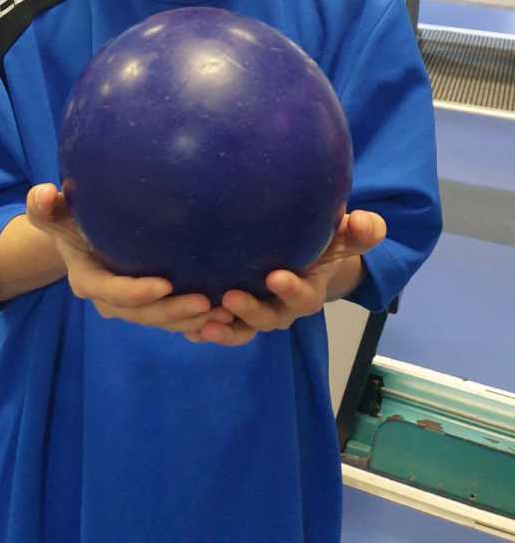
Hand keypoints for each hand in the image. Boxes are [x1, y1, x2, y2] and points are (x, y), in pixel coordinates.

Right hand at [26, 184, 232, 336]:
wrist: (81, 236)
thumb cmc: (70, 218)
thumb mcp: (53, 211)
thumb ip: (43, 205)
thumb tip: (43, 193)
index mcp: (88, 280)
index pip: (111, 292)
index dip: (137, 292)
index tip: (165, 283)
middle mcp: (110, 300)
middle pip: (141, 314)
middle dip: (171, 312)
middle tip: (205, 302)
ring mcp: (131, 306)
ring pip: (161, 321)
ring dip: (190, 321)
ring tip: (221, 313)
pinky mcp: (150, 306)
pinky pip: (173, 320)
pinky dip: (197, 322)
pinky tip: (227, 318)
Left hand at [186, 210, 386, 347]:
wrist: (307, 257)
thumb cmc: (322, 242)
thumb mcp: (342, 236)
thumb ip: (359, 232)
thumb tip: (366, 222)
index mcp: (308, 290)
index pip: (303, 295)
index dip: (291, 289)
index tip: (276, 276)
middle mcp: (283, 307)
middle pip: (269, 318)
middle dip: (251, 311)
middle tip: (229, 298)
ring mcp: (259, 313)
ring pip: (243, 329)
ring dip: (225, 329)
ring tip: (202, 324)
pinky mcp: (237, 315)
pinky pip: (223, 328)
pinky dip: (206, 330)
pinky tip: (186, 328)